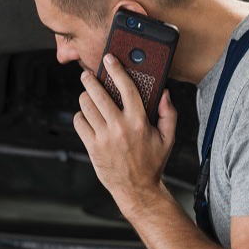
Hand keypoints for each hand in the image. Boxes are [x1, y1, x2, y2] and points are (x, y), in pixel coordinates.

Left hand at [74, 54, 177, 207]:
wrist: (137, 189)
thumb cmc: (152, 162)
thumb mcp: (168, 138)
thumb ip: (169, 113)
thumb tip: (164, 93)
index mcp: (139, 122)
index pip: (127, 88)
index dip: (116, 70)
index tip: (109, 59)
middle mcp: (120, 128)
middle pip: (98, 94)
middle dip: (90, 80)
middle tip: (88, 75)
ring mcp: (104, 138)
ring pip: (85, 106)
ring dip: (85, 97)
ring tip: (89, 97)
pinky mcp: (92, 147)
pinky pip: (79, 122)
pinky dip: (81, 117)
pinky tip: (88, 118)